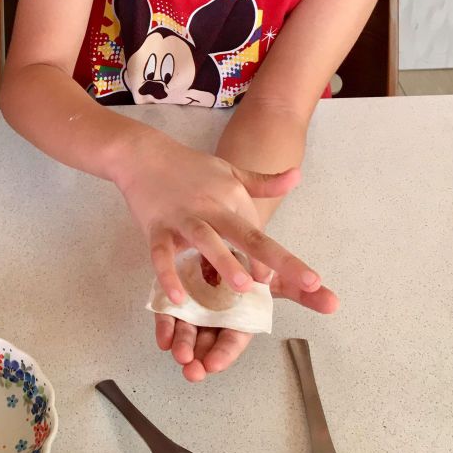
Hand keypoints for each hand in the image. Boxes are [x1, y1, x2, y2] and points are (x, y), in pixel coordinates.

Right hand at [115, 131, 321, 304]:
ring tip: (243, 286)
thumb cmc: (189, 167)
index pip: (258, 231)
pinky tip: (178, 298)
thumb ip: (263, 182)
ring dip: (224, 262)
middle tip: (310, 283)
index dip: (276, 258)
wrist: (142, 154)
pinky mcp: (156, 227)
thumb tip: (298, 177)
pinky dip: (168, 275)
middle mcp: (210, 207)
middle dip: (276, 259)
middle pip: (247, 235)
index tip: (295, 280)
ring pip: (206, 240)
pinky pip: (162, 253)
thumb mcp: (230, 171)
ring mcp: (182, 217)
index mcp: (232, 197)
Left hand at [154, 260, 338, 381]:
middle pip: (207, 340)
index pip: (233, 339)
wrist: (225, 233)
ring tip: (177, 355)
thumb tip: (335, 302)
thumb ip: (301, 289)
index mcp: (239, 316)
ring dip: (182, 345)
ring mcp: (192, 308)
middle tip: (191, 371)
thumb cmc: (250, 262)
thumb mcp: (276, 272)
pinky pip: (167, 314)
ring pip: (186, 331)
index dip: (225, 352)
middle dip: (200, 358)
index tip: (215, 365)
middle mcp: (215, 316)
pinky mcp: (172, 296)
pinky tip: (162, 339)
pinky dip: (164, 327)